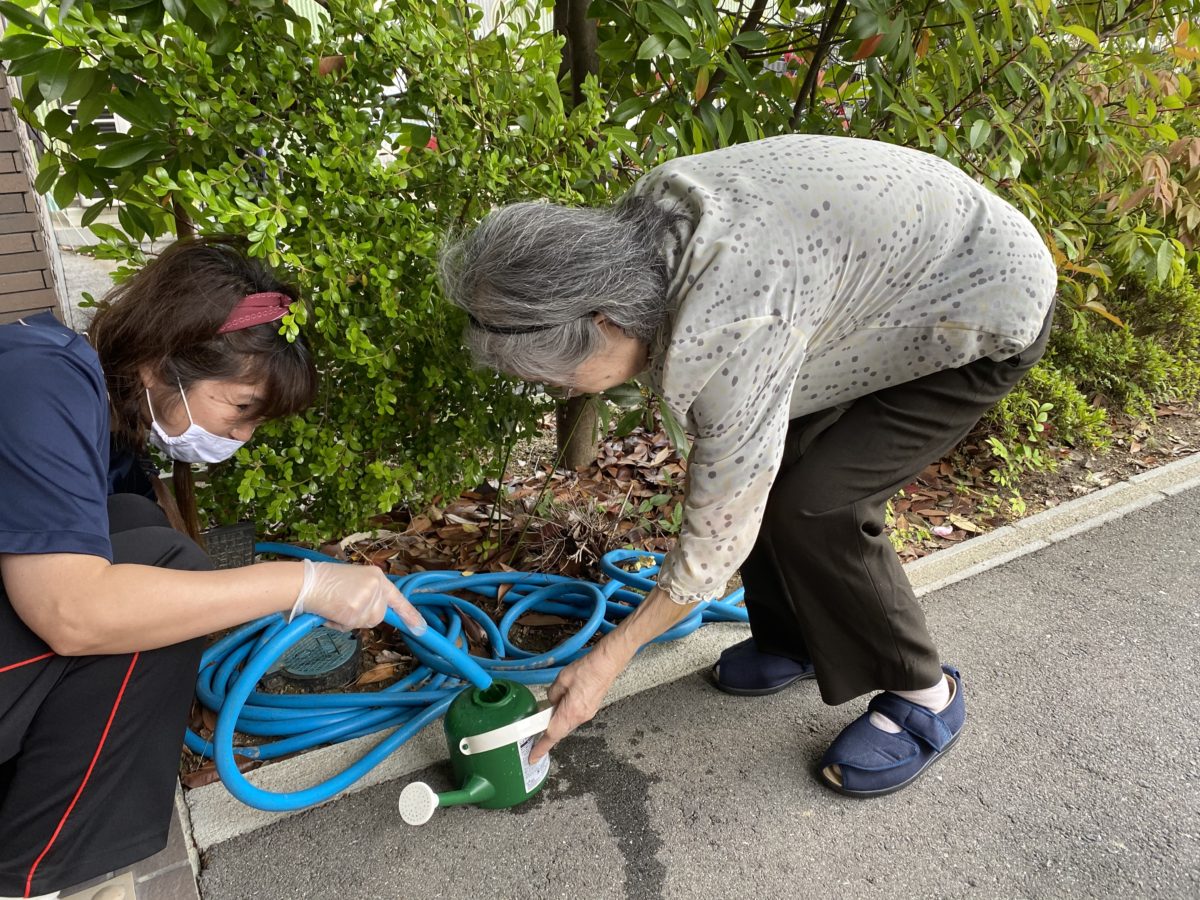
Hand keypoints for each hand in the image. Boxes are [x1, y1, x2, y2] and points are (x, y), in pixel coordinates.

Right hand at [292, 560, 425, 633]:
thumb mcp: (353, 582)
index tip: (421, 628)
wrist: (304, 581)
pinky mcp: (356, 609)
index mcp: (376, 575)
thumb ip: (368, 594)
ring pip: (367, 622)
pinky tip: (331, 611)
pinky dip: (340, 624)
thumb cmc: (323, 582)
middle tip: (343, 605)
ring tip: (335, 607)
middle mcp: (376, 584)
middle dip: (362, 616)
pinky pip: (353, 626)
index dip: (409, 614)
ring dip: (350, 621)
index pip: (397, 598)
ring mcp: (367, 597)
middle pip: (379, 615)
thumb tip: (377, 614)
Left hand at [529, 642, 631, 762]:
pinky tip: (565, 701)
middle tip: (536, 726)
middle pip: (559, 731)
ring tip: (551, 706)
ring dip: (558, 719)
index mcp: (570, 712)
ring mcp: (588, 714)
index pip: (552, 735)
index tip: (533, 758)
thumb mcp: (561, 680)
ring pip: (567, 723)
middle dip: (548, 730)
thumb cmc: (586, 670)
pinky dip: (566, 713)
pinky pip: (575, 716)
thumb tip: (552, 701)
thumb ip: (552, 694)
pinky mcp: (591, 709)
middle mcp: (580, 717)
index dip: (541, 748)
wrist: (607, 664)